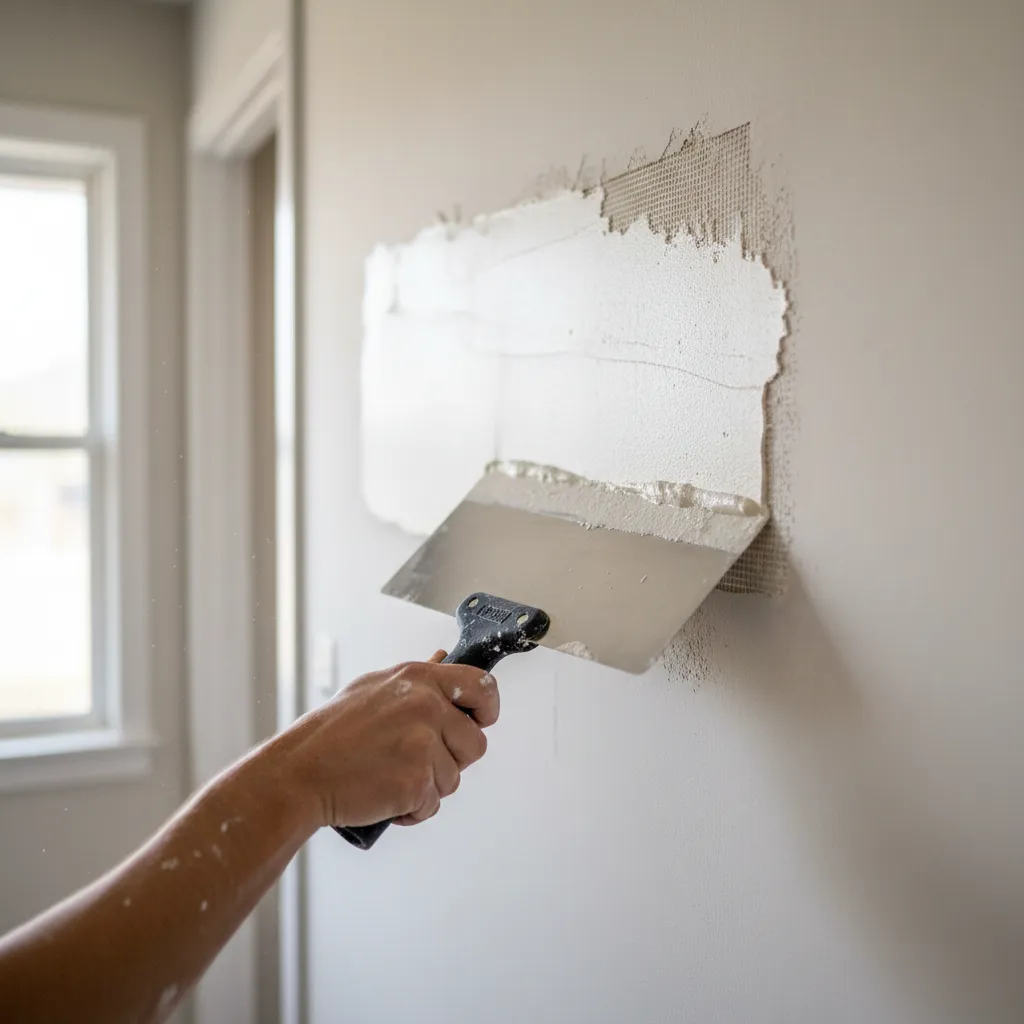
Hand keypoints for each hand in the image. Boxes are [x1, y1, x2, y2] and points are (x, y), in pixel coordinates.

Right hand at [278, 653, 499, 829]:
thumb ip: (416, 680)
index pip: (481, 685)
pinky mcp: (417, 780)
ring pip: (453, 778)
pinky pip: (432, 804)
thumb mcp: (374, 689)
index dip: (487, 708)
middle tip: (414, 762)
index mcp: (418, 679)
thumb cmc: (331, 735)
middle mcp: (425, 706)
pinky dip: (411, 810)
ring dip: (427, 788)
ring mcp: (423, 743)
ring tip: (389, 777)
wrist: (298, 774)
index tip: (480, 721)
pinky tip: (384, 796)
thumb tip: (443, 659)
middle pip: (475, 743)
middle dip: (452, 760)